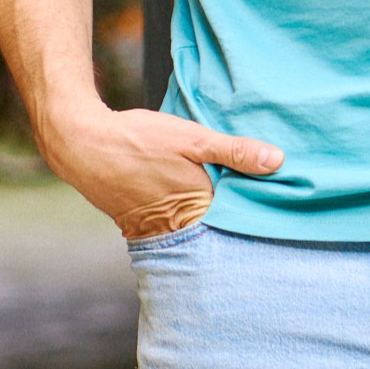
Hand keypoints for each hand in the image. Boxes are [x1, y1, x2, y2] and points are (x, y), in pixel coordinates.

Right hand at [40, 99, 282, 239]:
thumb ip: (235, 152)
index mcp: (197, 212)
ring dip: (219, 210)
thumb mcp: (193, 139)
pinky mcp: (145, 223)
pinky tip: (207, 192)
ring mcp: (160, 229)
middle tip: (276, 200)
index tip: (288, 201)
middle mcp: (179, 229)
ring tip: (247, 194)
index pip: (241, 220)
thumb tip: (279, 162)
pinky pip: (181, 220)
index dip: (262, 209)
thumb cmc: (138, 140)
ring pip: (202, 223)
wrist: (81, 144)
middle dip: (243, 213)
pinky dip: (196, 208)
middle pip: (222, 225)